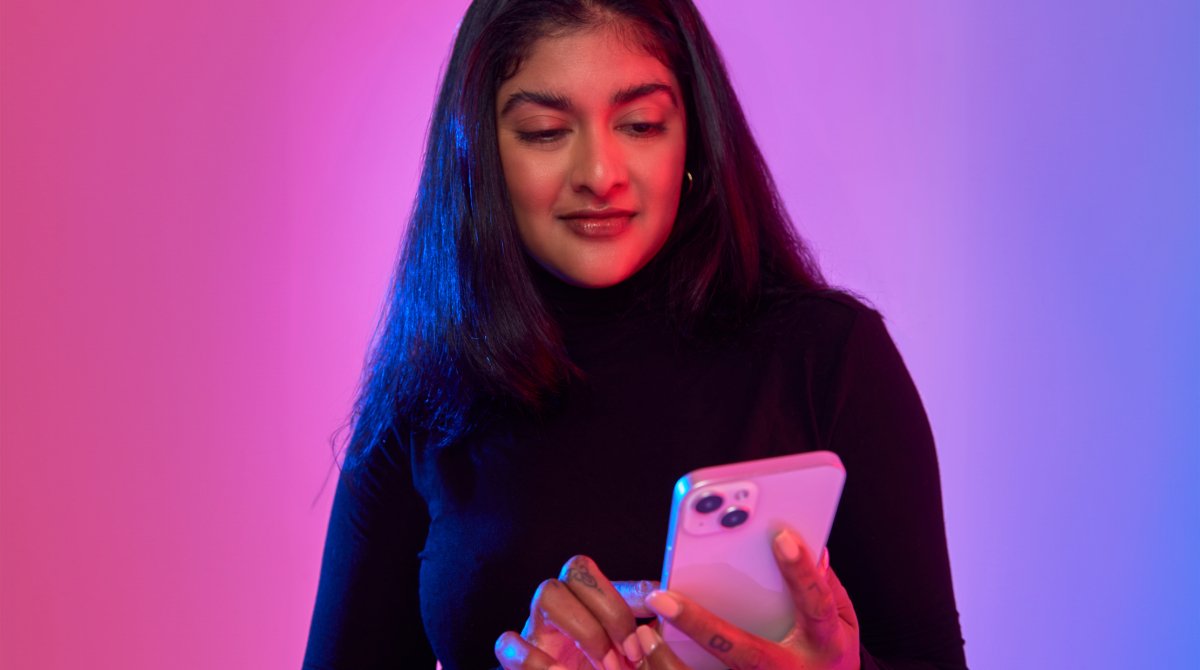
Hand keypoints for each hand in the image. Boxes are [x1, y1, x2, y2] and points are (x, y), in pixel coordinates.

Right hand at [494, 554, 657, 669]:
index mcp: (587, 603)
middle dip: (611, 610)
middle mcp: (560, 606)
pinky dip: (535, 660)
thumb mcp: (628, 654)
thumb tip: (667, 601)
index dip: (630, 591)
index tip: (655, 619)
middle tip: (632, 653)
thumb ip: (643, 635)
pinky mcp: (515, 657)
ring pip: (548, 592)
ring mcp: (536, 628)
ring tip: (607, 669)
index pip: (606, 572)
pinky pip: (509, 642)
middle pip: (577, 570)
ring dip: (585, 630)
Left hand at [635, 527, 860, 669]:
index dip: (801, 572)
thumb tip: (815, 546)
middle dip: (703, 625)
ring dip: (673, 661)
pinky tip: (645, 657)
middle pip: (746, 653)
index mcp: (823, 645)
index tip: (781, 536)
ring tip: (643, 635)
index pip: (815, 605)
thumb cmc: (831, 659)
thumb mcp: (844, 624)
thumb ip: (827, 586)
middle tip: (664, 598)